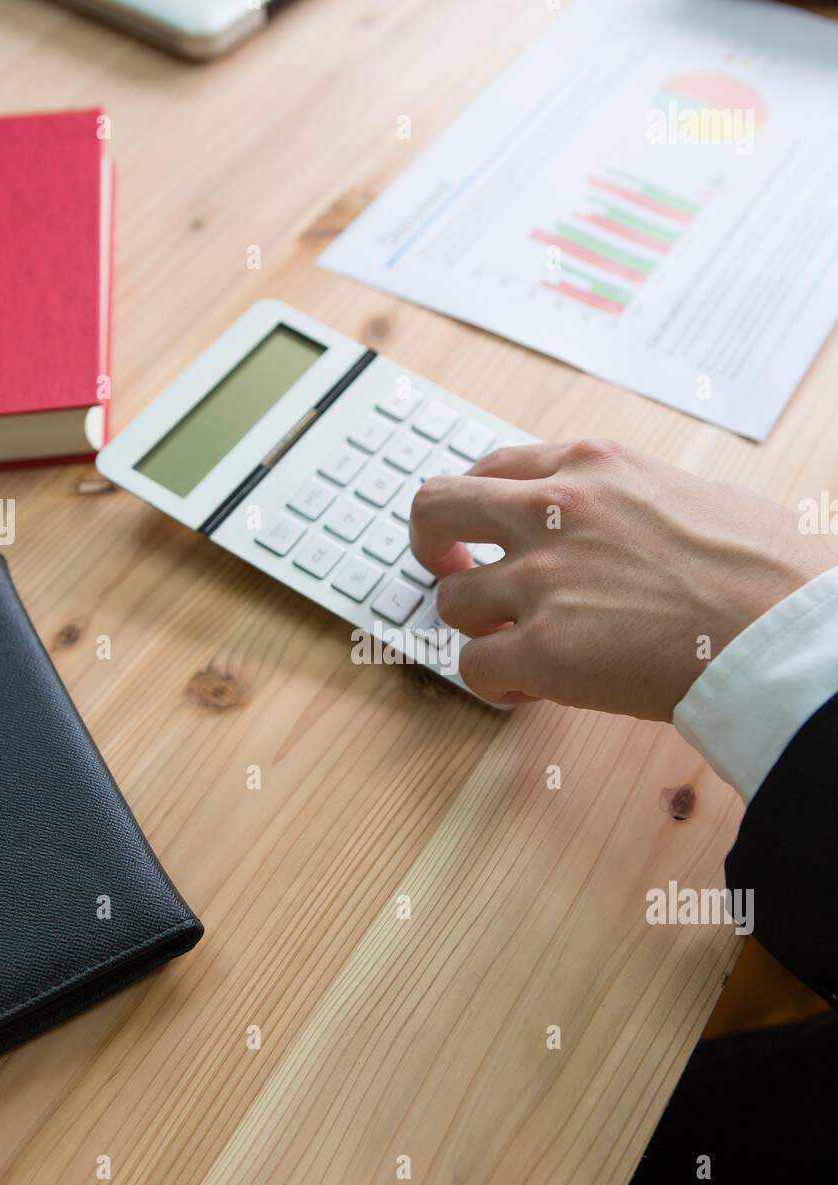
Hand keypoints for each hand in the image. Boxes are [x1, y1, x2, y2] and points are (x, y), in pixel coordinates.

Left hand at [409, 438, 836, 719]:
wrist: (782, 628)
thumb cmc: (764, 568)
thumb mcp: (691, 493)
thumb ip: (630, 500)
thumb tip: (620, 525)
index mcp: (592, 466)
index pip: (495, 468)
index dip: (478, 507)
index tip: (479, 531)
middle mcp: (553, 511)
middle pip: (437, 509)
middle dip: (430, 545)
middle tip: (448, 571)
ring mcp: (541, 580)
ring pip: (451, 601)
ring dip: (475, 628)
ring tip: (514, 648)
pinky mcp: (543, 650)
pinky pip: (473, 667)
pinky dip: (492, 684)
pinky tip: (527, 689)